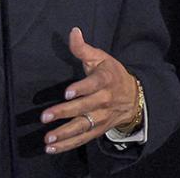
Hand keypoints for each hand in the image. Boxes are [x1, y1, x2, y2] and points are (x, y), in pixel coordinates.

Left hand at [39, 27, 138, 153]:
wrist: (134, 96)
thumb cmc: (111, 73)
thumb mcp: (100, 57)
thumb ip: (83, 48)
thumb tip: (73, 31)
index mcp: (105, 81)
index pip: (93, 85)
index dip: (81, 88)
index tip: (67, 93)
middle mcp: (104, 101)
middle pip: (84, 108)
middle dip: (65, 112)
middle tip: (45, 116)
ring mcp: (102, 117)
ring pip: (83, 126)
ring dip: (65, 133)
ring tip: (48, 138)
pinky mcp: (98, 129)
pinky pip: (83, 138)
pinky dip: (67, 144)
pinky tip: (51, 147)